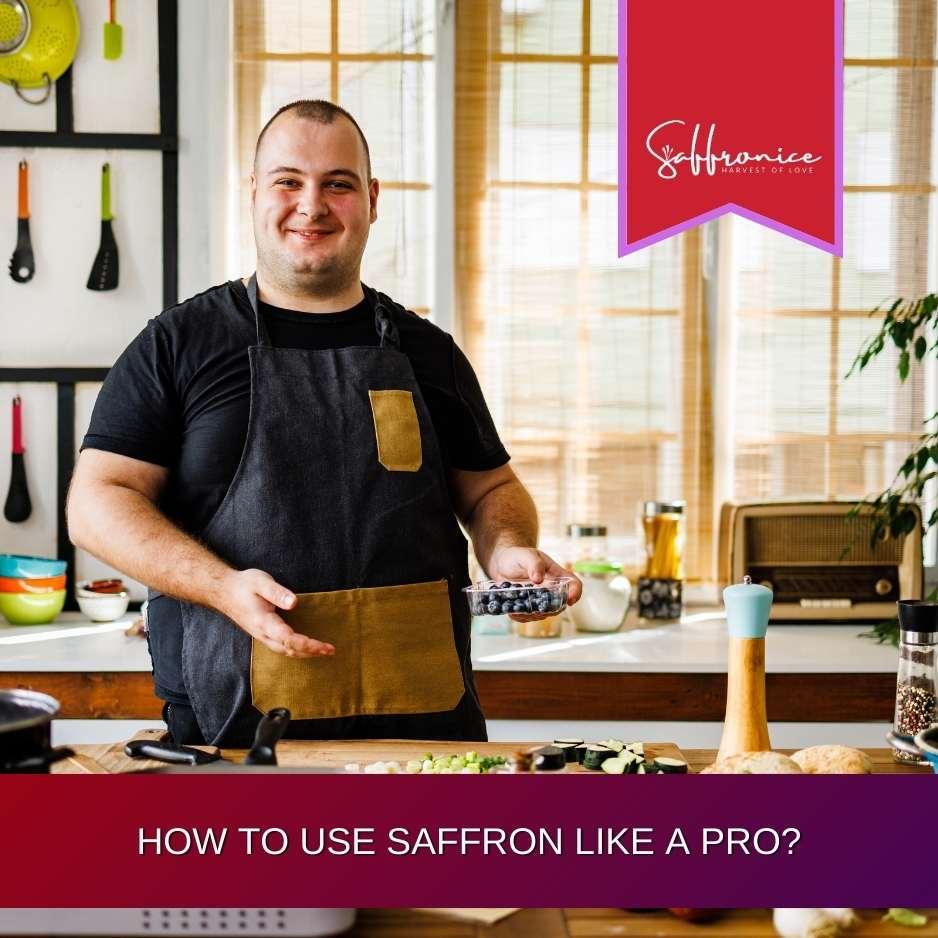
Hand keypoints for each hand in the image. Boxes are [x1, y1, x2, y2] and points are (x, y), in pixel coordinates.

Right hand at [217, 569, 334, 657]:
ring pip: (284, 651)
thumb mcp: (260, 581)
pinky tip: (305, 649)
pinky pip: (280, 648)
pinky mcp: (262, 634)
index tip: (324, 646)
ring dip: (304, 653)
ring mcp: (261, 636)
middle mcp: (262, 633)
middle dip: (311, 652)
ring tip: (323, 651)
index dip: (307, 644)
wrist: (224, 591)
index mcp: (263, 621)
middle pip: (289, 650)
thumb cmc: (244, 585)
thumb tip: (294, 603)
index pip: (288, 639)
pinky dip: (295, 651)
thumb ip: (277, 592)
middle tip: (330, 650)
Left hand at [488, 546, 581, 621]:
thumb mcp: (527, 555)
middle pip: (559, 605)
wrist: (502, 563)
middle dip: (549, 608)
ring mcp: (539, 600)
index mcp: (557, 575)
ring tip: (519, 608)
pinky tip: (513, 610)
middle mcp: (551, 590)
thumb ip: (534, 564)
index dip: (576, 593)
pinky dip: (521, 616)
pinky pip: (527, 617)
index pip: (574, 584)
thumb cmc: (518, 556)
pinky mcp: (528, 607)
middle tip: (536, 606)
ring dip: (533, 614)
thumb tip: (538, 580)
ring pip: (543, 614)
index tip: (570, 600)